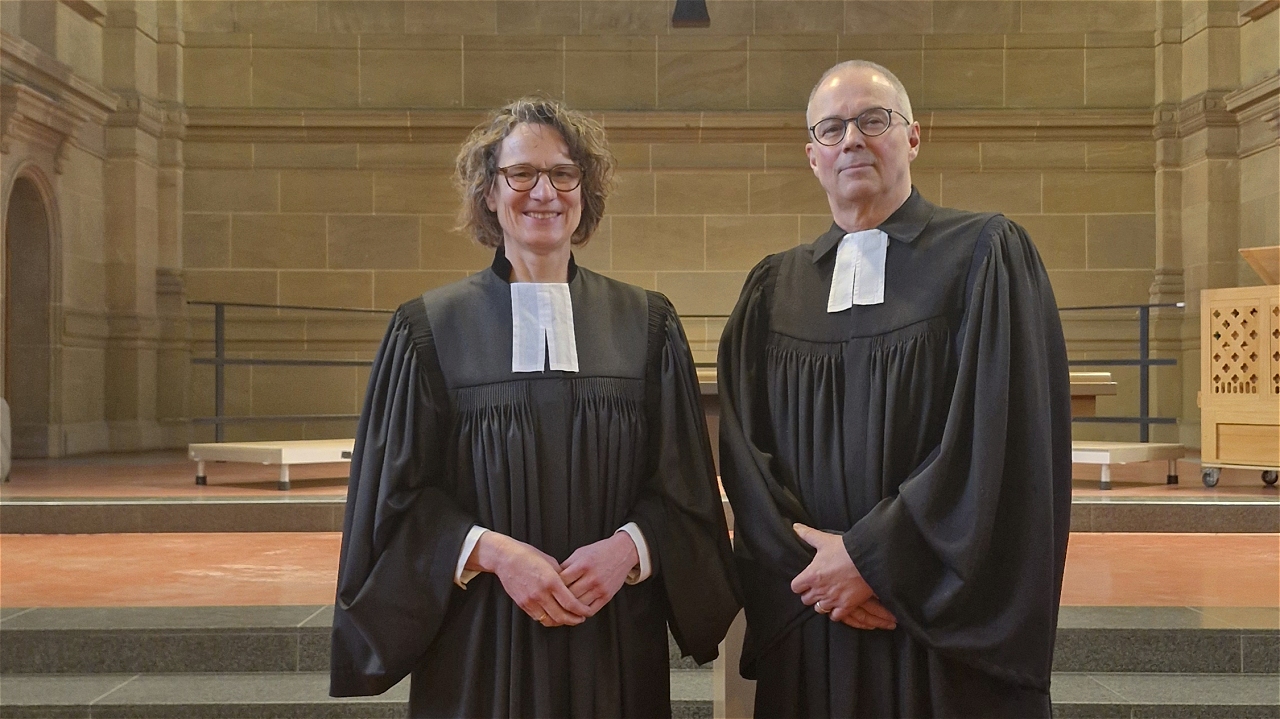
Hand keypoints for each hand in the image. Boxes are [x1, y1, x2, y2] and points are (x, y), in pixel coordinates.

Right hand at [471, 532, 590, 626]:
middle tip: (581, 618)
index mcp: (551, 581)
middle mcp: (541, 593)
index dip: (581, 611)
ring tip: (569, 618)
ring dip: (561, 622)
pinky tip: (554, 615)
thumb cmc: (528, 556)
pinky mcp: (522, 604)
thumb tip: (572, 586)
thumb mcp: (550, 562)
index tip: (587, 611)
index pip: (570, 603)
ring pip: (550, 620)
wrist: (505, 558)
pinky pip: (538, 618)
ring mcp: (530, 600)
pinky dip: (549, 619)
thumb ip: (562, 576)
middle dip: (574, 620)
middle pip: (561, 616)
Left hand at [558, 532, 639, 616]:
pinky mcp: (607, 596)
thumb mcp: (580, 553)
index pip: (561, 581)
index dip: (553, 586)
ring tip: (562, 607)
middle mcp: (592, 577)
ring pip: (578, 605)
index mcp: (583, 564)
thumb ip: (566, 566)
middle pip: (569, 595)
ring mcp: (600, 588)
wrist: (622, 552)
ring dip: (569, 608)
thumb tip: (552, 579)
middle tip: (553, 600)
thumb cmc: (599, 551)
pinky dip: (581, 613)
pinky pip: (590, 610)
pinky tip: (576, 611)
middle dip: (559, 598)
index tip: (549, 588)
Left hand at [790, 523, 895, 630]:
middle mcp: (819, 590)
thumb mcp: (824, 540)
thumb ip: (807, 535)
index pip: (795, 587)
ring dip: (822, 603)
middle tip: (817, 588)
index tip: (806, 580)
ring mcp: (833, 599)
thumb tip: (795, 527)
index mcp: (811, 575)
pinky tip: (838, 605)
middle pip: (806, 599)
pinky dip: (835, 612)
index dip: (800, 584)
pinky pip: (835, 616)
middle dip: (810, 594)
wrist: (869, 559)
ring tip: (827, 596)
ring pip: (819, 608)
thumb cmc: (845, 549)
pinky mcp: (846, 606)